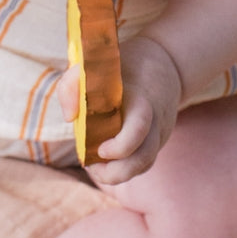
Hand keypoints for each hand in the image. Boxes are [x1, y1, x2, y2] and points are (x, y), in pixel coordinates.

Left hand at [61, 35, 182, 186]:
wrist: (166, 63)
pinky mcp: (156, 140)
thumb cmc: (123, 64)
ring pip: (145, 165)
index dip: (121, 145)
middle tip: (91, 164)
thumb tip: (70, 118)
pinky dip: (123, 169)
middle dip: (116, 172)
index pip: (139, 127)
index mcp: (140, 99)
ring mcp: (158, 133)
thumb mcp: (96, 63)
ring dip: (117, 174)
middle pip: (144, 158)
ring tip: (94, 167)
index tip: (100, 149)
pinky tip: (102, 163)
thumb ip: (74, 83)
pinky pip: (143, 162)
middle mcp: (154, 120)